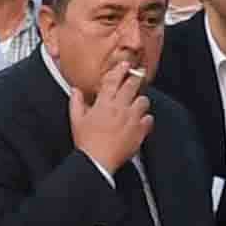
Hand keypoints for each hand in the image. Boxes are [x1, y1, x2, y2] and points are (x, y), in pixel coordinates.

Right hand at [65, 56, 153, 179]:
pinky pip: (149, 119)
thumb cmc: (86, 142)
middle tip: (140, 73)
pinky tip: (141, 121)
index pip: (114, 79)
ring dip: (141, 100)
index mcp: (104, 103)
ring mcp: (132, 119)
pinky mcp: (139, 132)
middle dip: (136, 77)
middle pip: (132, 85)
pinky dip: (146, 119)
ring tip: (138, 101)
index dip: (121, 69)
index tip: (125, 64)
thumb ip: (76, 102)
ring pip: (143, 101)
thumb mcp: (76, 120)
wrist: (97, 161)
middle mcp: (120, 108)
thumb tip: (75, 90)